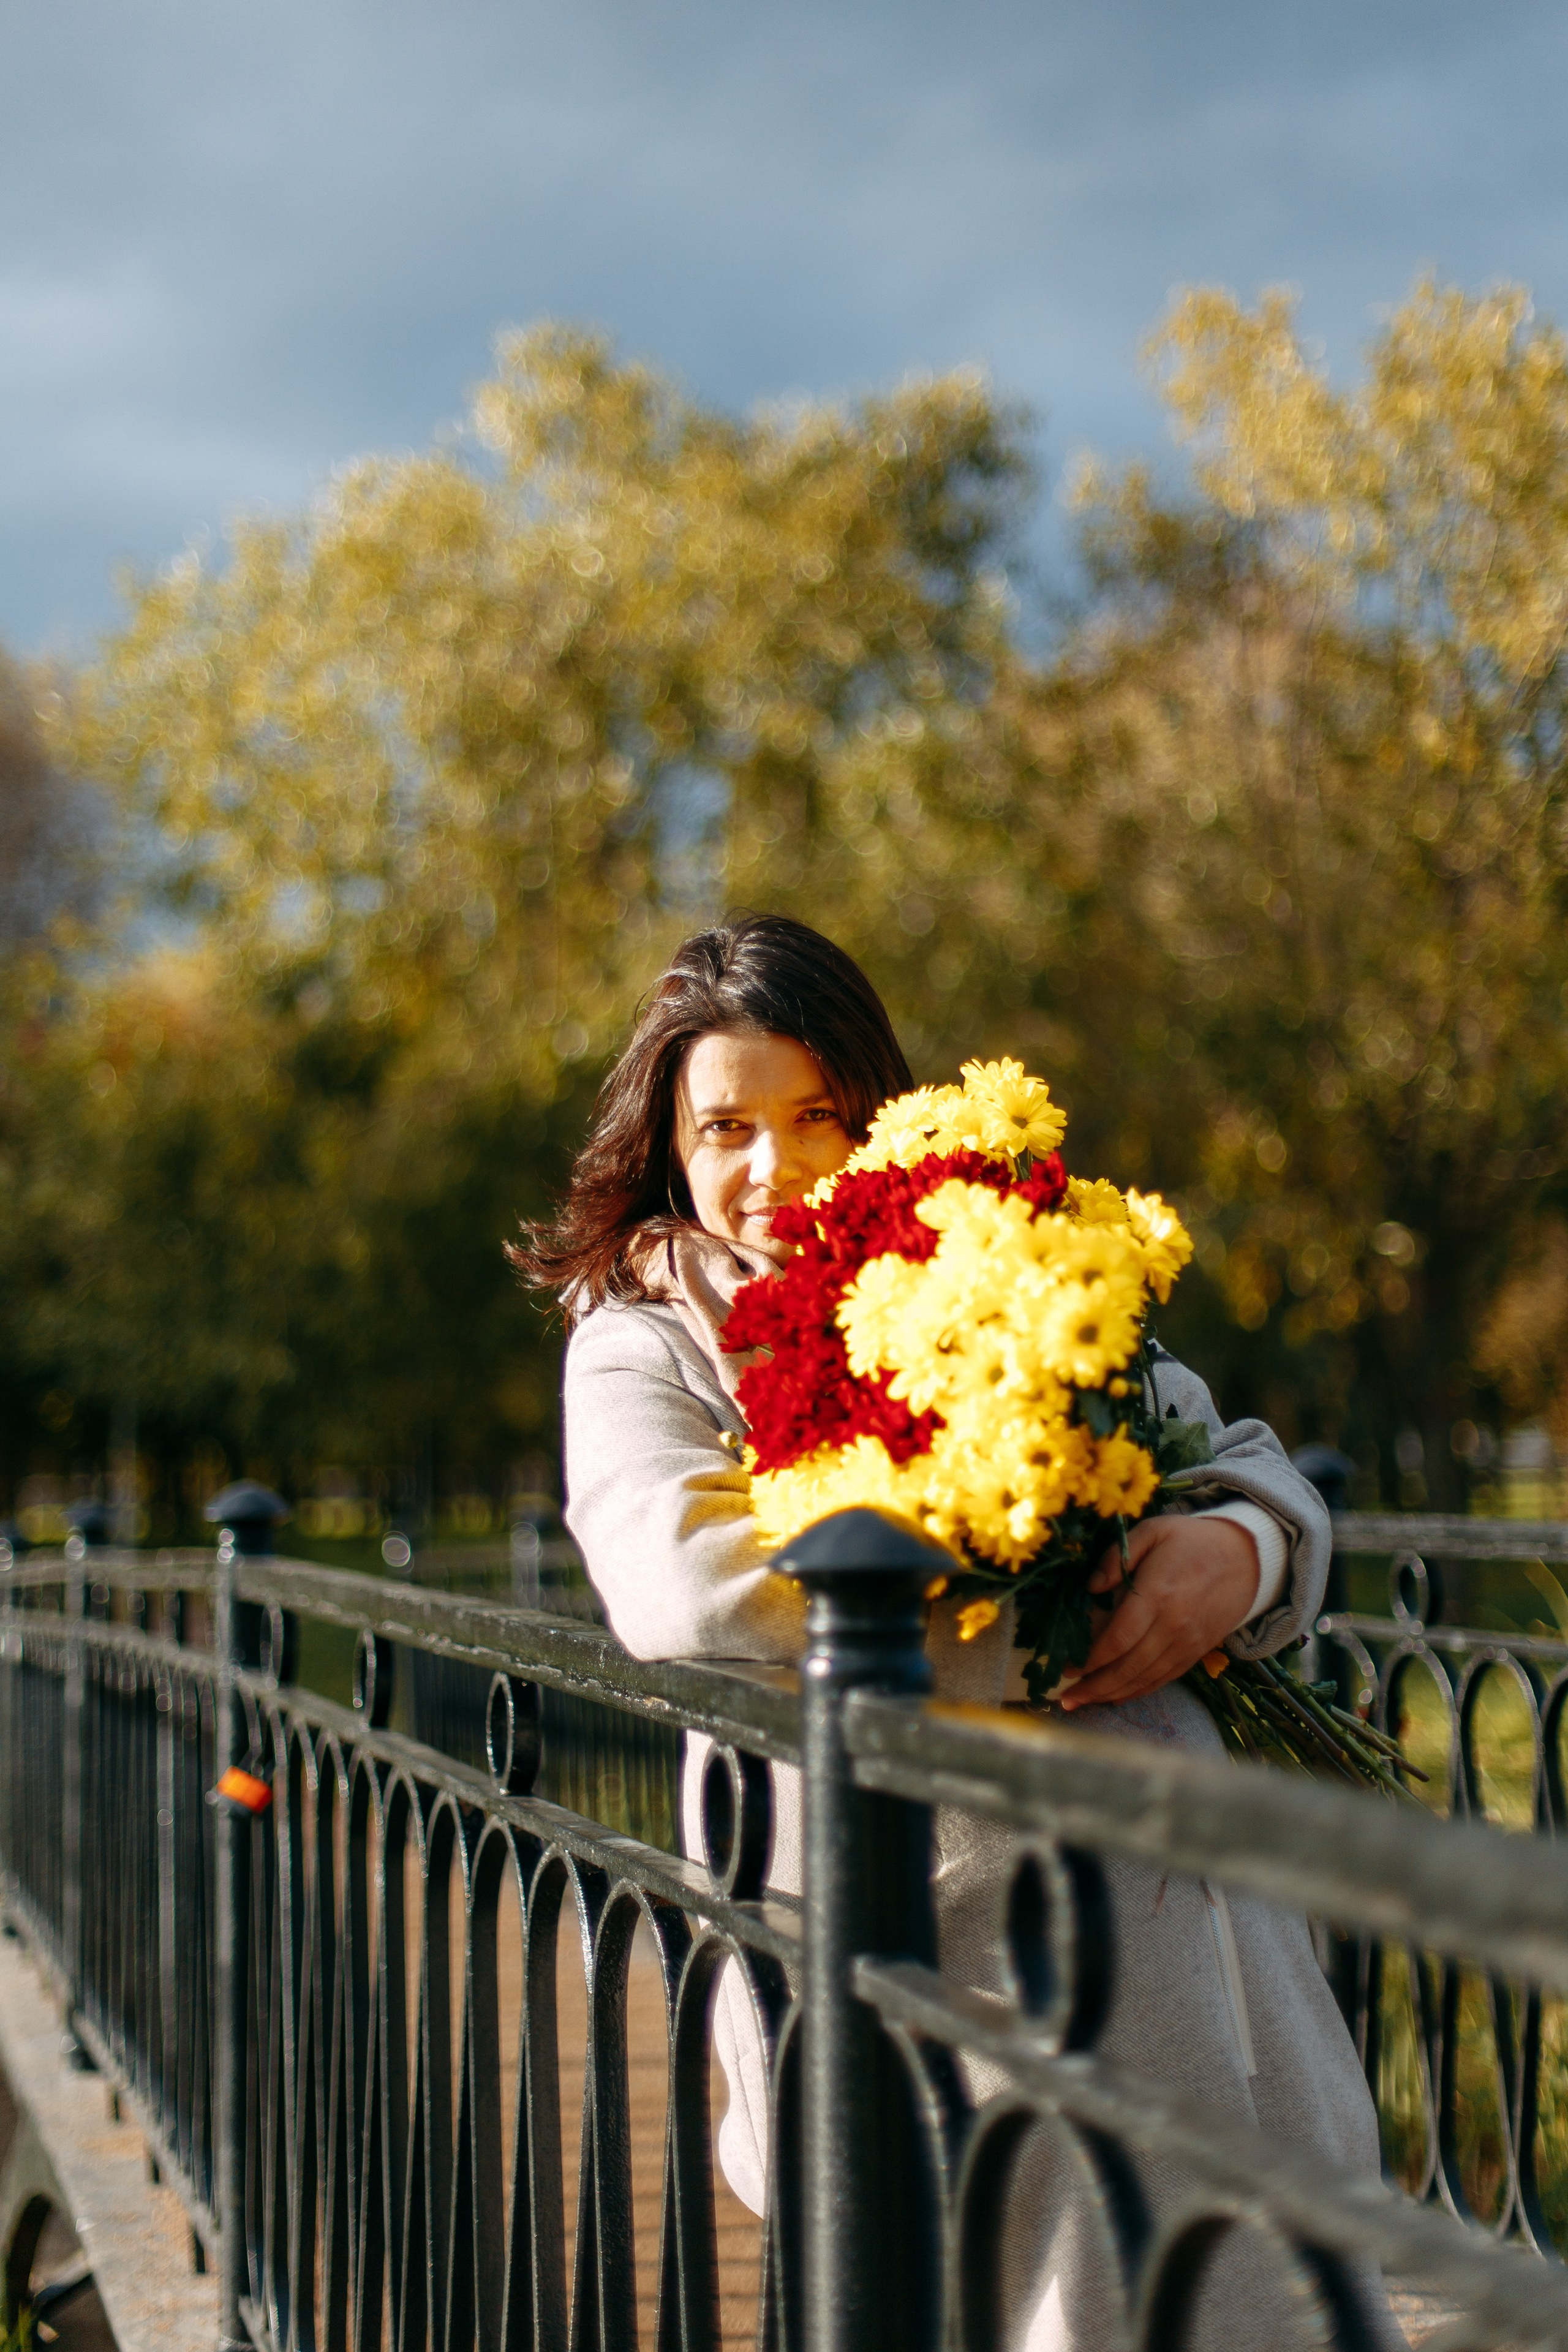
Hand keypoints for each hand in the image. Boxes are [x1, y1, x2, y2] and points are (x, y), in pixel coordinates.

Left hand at [1056, 1514, 1258, 1710]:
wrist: (1246, 1558)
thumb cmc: (1192, 1541)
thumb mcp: (1153, 1531)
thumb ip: (1118, 1557)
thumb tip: (1091, 1587)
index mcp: (1158, 1594)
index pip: (1118, 1638)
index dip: (1090, 1658)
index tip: (1066, 1666)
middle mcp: (1173, 1626)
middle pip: (1128, 1667)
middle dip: (1094, 1686)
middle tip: (1066, 1698)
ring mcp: (1187, 1643)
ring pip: (1145, 1679)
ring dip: (1111, 1695)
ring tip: (1081, 1702)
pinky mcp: (1197, 1652)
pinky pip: (1164, 1679)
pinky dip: (1138, 1691)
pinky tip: (1116, 1696)